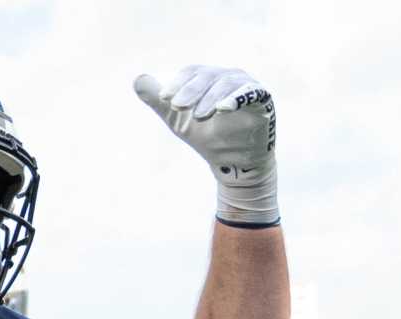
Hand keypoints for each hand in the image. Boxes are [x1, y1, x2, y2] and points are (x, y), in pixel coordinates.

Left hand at [133, 65, 278, 226]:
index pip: (192, 72)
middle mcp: (229, 76)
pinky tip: (223, 109)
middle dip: (191, 90)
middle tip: (176, 106)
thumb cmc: (207, 137)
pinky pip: (251, 93)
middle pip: (208, 75)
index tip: (164, 99)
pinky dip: (236, 98)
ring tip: (198, 115)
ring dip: (210, 97)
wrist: (233, 164)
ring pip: (227, 83)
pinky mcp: (263, 99)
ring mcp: (247, 86)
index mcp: (210, 78)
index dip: (177, 83)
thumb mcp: (177, 120)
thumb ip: (158, 101)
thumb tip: (138, 80)